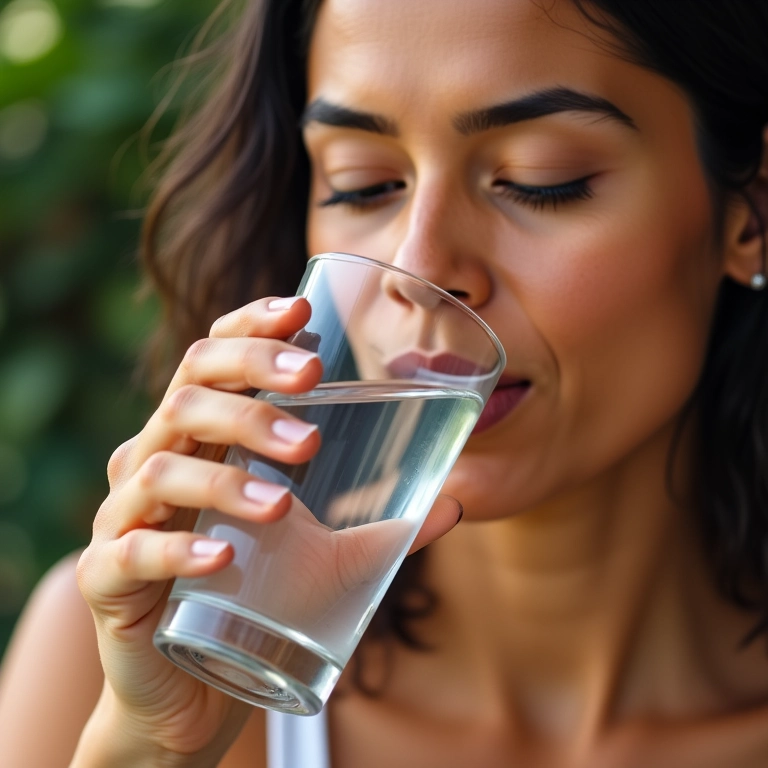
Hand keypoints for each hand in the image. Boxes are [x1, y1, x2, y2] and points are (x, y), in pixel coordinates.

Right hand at [75, 296, 461, 764]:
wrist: (198, 682)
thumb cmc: (259, 599)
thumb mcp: (328, 556)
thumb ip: (384, 526)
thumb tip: (456, 502)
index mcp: (203, 441)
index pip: (213, 360)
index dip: (250, 326)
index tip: (302, 310)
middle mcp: (156, 461)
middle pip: (188, 393)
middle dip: (250, 377)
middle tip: (313, 381)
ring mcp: (126, 517)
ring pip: (162, 466)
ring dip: (228, 472)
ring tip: (288, 497)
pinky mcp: (110, 578)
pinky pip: (132, 552)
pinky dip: (176, 550)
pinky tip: (223, 558)